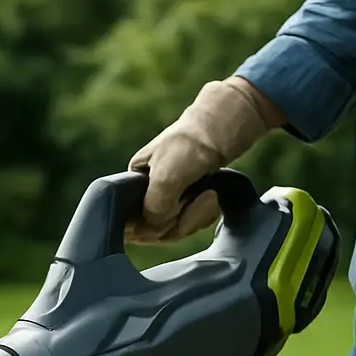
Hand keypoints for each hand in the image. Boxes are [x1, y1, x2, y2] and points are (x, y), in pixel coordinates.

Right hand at [126, 78, 273, 243]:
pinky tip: (213, 196)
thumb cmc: (190, 145)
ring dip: (195, 216)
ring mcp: (167, 197)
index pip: (131, 224)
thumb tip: (155, 228)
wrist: (224, 126)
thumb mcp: (166, 177)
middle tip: (199, 199)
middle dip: (180, 221)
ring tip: (209, 195)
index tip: (174, 214)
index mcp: (131, 185)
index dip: (151, 228)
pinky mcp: (186, 200)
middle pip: (155, 230)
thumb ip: (154, 208)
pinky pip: (190, 223)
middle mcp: (145, 193)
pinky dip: (203, 214)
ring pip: (175, 229)